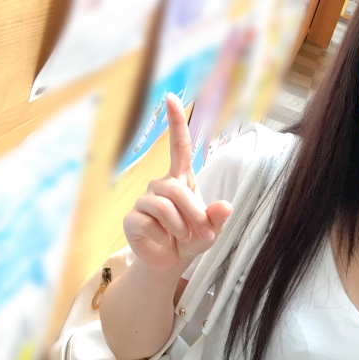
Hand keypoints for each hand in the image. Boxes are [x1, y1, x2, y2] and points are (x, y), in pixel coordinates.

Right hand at [123, 93, 231, 272]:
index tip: (171, 97)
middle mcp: (160, 185)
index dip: (175, 122)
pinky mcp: (132, 218)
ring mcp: (144, 200)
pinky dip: (162, 235)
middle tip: (203, 234)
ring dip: (180, 226)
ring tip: (183, 237)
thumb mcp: (212, 230)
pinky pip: (149, 222)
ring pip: (164, 206)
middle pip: (176, 189)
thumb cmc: (192, 238)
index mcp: (181, 179)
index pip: (179, 146)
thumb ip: (218, 218)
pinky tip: (162, 240)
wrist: (170, 261)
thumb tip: (226, 207)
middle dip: (193, 214)